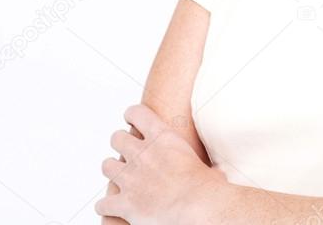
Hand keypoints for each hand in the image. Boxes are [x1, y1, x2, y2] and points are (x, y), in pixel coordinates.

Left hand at [96, 104, 226, 223]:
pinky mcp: (124, 203)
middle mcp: (142, 154)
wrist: (198, 209)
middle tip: (125, 152)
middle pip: (117, 137)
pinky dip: (105, 206)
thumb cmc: (209, 190)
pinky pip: (103, 203)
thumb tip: (219, 174)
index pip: (137, 113)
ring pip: (106, 166)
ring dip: (111, 172)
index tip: (130, 119)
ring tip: (118, 178)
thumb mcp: (210, 170)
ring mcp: (130, 178)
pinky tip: (110, 209)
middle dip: (119, 144)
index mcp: (163, 139)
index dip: (132, 114)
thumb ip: (208, 169)